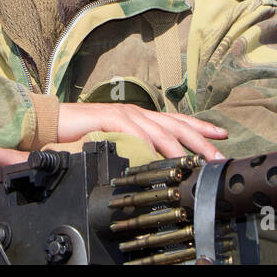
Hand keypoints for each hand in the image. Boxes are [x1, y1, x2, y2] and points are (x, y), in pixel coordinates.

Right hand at [58, 102, 228, 160]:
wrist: (55, 121)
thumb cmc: (84, 132)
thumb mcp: (117, 140)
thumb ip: (135, 147)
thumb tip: (155, 163)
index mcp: (142, 118)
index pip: (177, 120)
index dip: (201, 128)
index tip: (222, 136)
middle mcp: (138, 113)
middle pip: (176, 125)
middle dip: (201, 140)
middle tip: (218, 155)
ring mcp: (126, 115)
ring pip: (160, 130)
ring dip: (179, 148)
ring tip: (194, 163)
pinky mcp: (111, 118)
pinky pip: (135, 133)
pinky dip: (148, 144)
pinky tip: (158, 156)